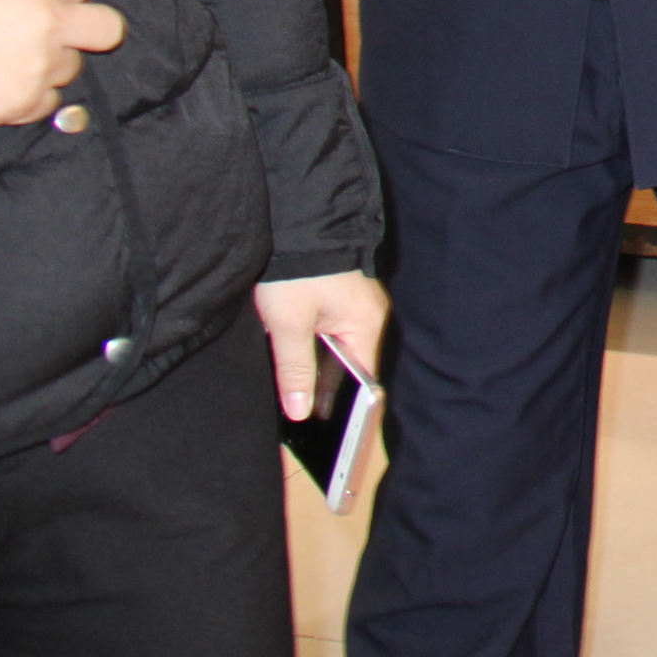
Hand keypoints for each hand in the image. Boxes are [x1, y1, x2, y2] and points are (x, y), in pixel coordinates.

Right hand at [0, 0, 125, 128]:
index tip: (33, 0)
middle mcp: (48, 22)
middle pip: (106, 28)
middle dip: (87, 28)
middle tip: (52, 33)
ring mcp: (37, 66)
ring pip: (71, 67)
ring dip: (49, 63)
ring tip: (5, 60)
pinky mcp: (20, 103)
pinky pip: (48, 103)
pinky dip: (30, 96)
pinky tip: (1, 85)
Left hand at [253, 272, 388, 421]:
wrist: (295, 220)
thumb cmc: (296, 270)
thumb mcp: (288, 323)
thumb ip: (295, 369)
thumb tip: (301, 412)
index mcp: (366, 323)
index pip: (364, 379)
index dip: (347, 408)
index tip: (329, 436)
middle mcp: (369, 316)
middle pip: (352, 367)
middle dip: (328, 392)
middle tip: (304, 421)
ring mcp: (356, 307)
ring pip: (340, 351)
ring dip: (320, 371)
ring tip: (297, 399)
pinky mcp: (341, 299)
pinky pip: (334, 335)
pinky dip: (317, 352)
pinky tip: (297, 366)